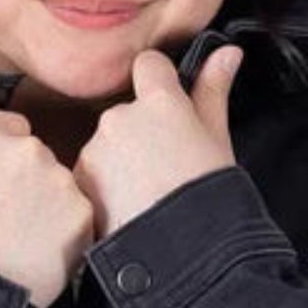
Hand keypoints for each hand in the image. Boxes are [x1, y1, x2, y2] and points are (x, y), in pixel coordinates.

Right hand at [0, 87, 95, 307]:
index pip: (13, 129)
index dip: (3, 163)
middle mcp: (29, 148)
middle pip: (39, 156)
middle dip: (29, 181)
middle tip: (6, 217)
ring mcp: (59, 180)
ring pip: (60, 184)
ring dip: (49, 205)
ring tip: (23, 236)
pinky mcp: (81, 212)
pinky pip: (78, 214)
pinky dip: (66, 231)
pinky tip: (41, 249)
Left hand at [72, 44, 243, 242]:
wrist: (180, 254)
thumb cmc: (207, 197)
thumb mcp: (219, 140)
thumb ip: (213, 91)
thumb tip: (227, 53)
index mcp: (159, 101)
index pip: (149, 65)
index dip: (160, 84)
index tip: (169, 108)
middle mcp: (120, 117)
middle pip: (126, 110)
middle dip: (140, 132)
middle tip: (164, 167)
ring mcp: (96, 149)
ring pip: (106, 143)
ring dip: (120, 160)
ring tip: (145, 194)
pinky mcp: (80, 181)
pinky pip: (91, 173)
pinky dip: (104, 186)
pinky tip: (127, 207)